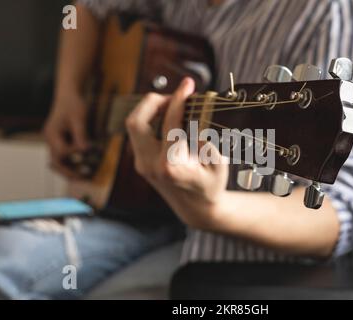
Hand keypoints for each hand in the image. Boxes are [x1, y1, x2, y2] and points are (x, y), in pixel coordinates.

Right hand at [43, 92, 88, 177]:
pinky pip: (64, 156)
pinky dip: (72, 162)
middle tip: (83, 178)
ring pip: (59, 161)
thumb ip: (80, 135)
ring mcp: (54, 141)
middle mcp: (50, 139)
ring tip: (84, 175)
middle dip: (68, 171)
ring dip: (70, 169)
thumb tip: (84, 151)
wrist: (69, 94)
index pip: (61, 152)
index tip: (87, 149)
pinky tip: (83, 166)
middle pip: (56, 162)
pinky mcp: (60, 141)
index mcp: (52, 134)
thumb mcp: (79, 118)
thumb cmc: (74, 104)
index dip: (74, 154)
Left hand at [126, 78, 228, 228]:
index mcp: (170, 165)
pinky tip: (167, 118)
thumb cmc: (210, 185)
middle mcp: (150, 164)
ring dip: (150, 110)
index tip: (188, 84)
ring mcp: (141, 164)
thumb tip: (195, 119)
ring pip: (133, 125)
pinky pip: (139, 133)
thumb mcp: (219, 164)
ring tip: (172, 106)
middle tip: (174, 96)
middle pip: (137, 121)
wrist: (196, 208)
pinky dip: (150, 120)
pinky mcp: (140, 162)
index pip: (170, 122)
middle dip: (153, 101)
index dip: (179, 99)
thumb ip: (208, 142)